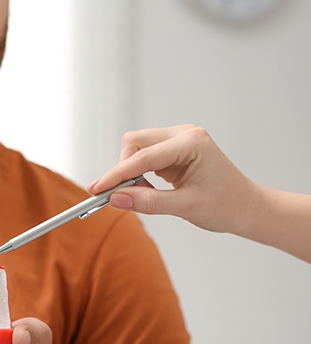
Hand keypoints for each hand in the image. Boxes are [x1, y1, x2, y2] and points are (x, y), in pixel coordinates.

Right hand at [88, 125, 257, 233]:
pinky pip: (145, 156)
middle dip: (121, 169)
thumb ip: (147, 202)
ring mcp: (178, 140)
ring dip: (128, 172)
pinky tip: (143, 189)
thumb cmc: (226, 205)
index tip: (97, 189)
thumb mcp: (184, 207)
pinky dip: (137, 173)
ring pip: (137, 148)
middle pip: (135, 143)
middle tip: (113, 196)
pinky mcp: (173, 150)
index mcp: (192, 143)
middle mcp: (184, 135)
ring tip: (134, 195)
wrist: (246, 208)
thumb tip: (116, 199)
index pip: (143, 156)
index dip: (116, 174)